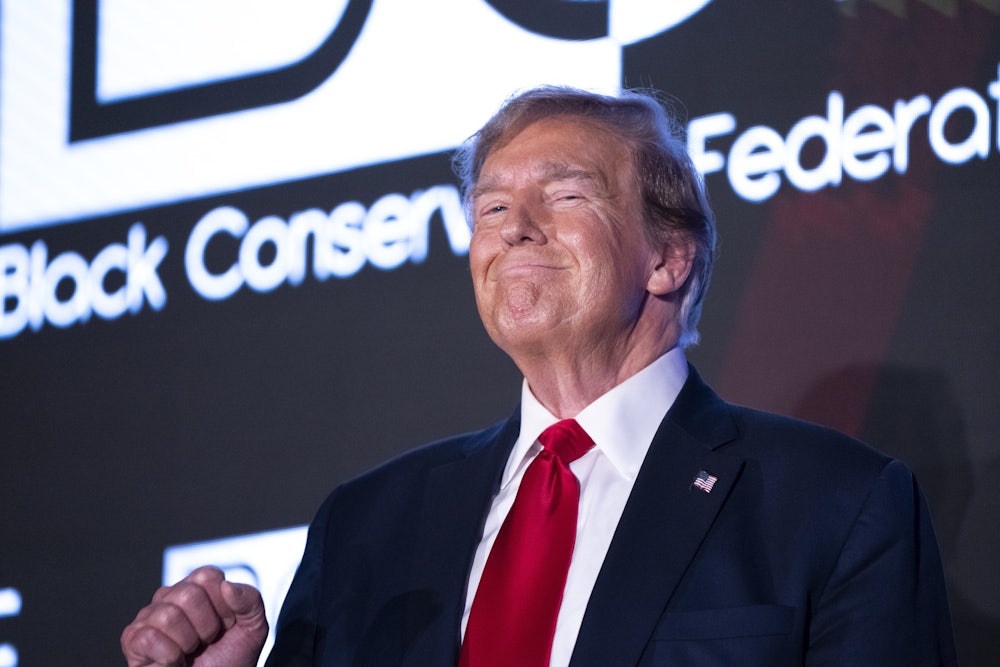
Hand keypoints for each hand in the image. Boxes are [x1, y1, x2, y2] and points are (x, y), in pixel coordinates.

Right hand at [121, 565, 267, 666]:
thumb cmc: (230, 659)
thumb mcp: (253, 628)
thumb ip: (250, 600)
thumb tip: (227, 585)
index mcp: (199, 585)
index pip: (207, 576)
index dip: (223, 606)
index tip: (226, 625)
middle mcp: (171, 594)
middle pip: (188, 594)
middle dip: (206, 626)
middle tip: (206, 641)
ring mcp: (149, 615)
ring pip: (168, 615)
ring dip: (188, 642)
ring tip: (190, 651)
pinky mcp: (133, 638)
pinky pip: (149, 638)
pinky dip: (169, 657)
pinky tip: (174, 661)